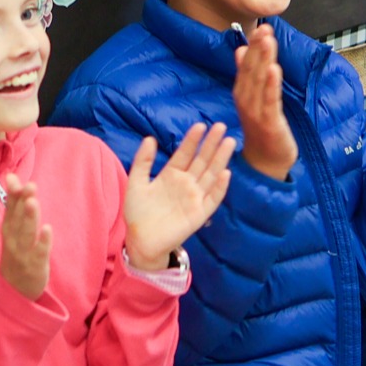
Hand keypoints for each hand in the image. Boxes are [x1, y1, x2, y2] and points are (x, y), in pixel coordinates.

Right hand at [0, 174, 51, 299]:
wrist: (15, 289)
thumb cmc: (17, 253)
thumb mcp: (12, 230)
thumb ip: (15, 205)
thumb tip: (12, 177)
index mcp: (8, 230)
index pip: (9, 209)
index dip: (12, 194)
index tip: (13, 179)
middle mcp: (13, 240)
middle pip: (17, 218)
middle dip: (23, 202)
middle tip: (29, 186)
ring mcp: (23, 253)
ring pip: (26, 233)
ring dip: (30, 217)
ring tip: (34, 202)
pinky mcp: (35, 265)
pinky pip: (39, 252)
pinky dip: (43, 241)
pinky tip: (47, 229)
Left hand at [123, 123, 233, 269]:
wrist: (140, 240)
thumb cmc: (137, 213)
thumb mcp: (136, 183)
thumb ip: (143, 162)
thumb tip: (150, 138)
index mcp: (171, 175)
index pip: (185, 153)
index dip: (192, 140)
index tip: (200, 125)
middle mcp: (186, 184)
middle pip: (202, 160)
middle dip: (211, 144)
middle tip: (221, 126)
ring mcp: (194, 198)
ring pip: (210, 175)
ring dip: (220, 159)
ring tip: (229, 142)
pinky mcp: (199, 214)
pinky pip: (212, 199)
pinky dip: (220, 187)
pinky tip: (225, 173)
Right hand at [233, 24, 296, 180]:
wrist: (266, 161)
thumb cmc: (261, 128)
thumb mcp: (252, 98)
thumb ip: (247, 74)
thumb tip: (241, 50)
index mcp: (242, 93)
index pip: (246, 65)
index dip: (254, 46)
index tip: (262, 27)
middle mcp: (245, 100)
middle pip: (251, 70)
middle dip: (258, 49)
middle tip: (264, 29)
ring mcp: (256, 112)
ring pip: (259, 82)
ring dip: (263, 61)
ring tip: (268, 42)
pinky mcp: (268, 123)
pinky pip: (269, 101)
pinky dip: (270, 85)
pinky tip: (273, 70)